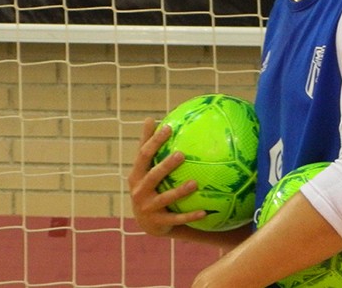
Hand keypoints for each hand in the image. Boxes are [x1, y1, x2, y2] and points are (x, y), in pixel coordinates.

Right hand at [127, 117, 205, 236]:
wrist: (145, 222)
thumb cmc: (147, 185)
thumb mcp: (144, 167)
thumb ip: (147, 144)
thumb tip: (150, 118)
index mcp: (136, 174)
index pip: (144, 155)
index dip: (154, 141)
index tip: (168, 127)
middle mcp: (139, 191)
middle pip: (153, 177)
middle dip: (166, 166)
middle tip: (181, 154)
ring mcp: (148, 208)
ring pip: (165, 199)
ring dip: (180, 191)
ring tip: (195, 183)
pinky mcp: (158, 223)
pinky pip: (177, 219)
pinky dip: (190, 216)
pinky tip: (205, 212)